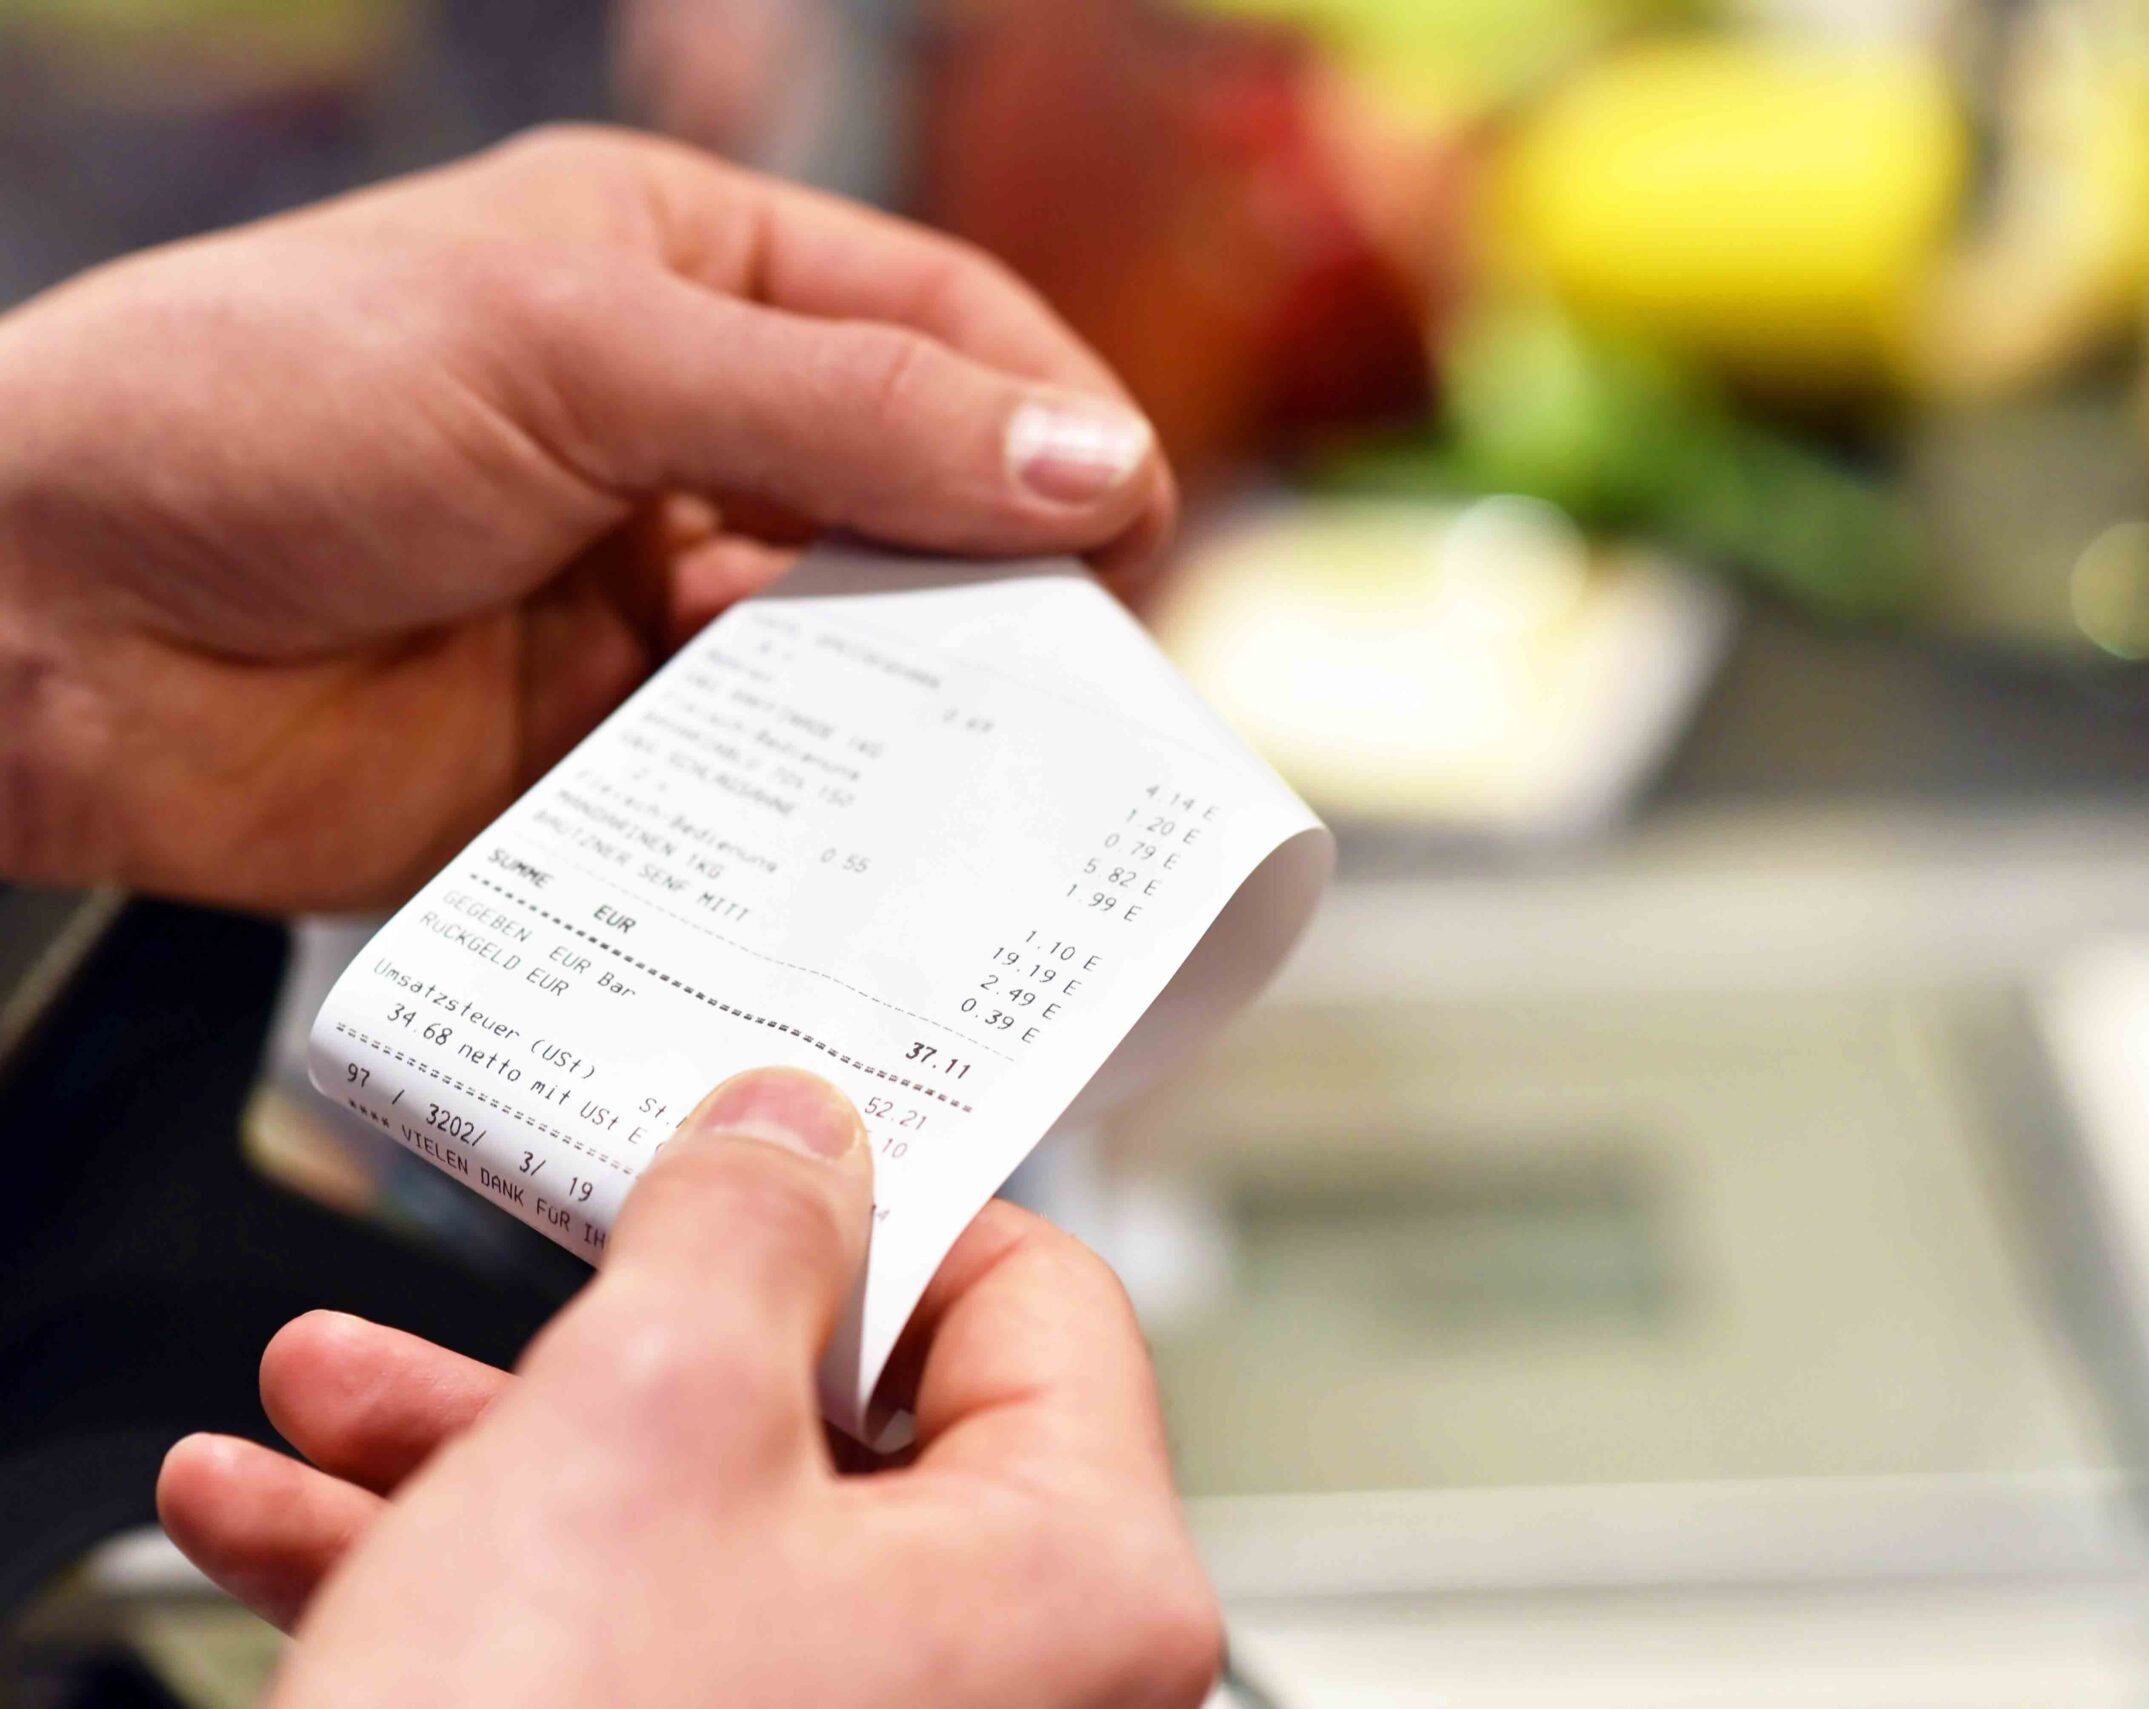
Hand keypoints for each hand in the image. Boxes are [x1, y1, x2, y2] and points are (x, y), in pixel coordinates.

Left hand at [0, 126, 1175, 910]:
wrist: (26, 624)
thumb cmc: (261, 407)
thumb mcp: (575, 347)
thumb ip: (845, 411)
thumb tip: (1098, 460)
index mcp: (682, 276)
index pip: (937, 325)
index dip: (1054, 414)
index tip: (1134, 521)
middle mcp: (684, 438)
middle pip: (924, 503)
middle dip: (1008, 580)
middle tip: (1091, 679)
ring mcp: (645, 606)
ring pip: (857, 659)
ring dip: (921, 710)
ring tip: (992, 771)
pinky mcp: (603, 759)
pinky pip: (761, 791)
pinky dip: (820, 820)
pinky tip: (857, 846)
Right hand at [155, 1067, 1221, 1708]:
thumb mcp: (647, 1420)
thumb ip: (742, 1233)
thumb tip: (796, 1137)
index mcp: (1079, 1579)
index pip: (1033, 1299)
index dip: (873, 1206)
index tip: (750, 1158)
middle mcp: (1014, 1685)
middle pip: (829, 1422)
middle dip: (607, 1338)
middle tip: (500, 1271)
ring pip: (693, 1536)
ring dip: (491, 1451)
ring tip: (331, 1397)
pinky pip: (629, 1650)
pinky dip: (473, 1579)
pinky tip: (292, 1527)